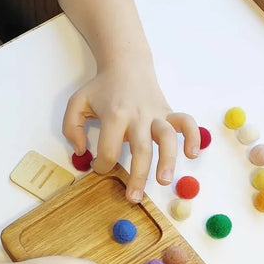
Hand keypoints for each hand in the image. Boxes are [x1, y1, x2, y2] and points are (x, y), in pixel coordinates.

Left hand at [62, 62, 199, 202]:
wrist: (126, 65)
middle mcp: (138, 115)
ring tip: (164, 181)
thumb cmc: (101, 88)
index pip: (109, 149)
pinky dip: (193, 136)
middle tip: (133, 198)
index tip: (100, 168)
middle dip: (137, 176)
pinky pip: (186, 123)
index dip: (102, 165)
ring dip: (168, 160)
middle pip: (141, 149)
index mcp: (114, 115)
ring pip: (166, 138)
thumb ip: (71, 128)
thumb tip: (82, 152)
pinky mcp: (168, 112)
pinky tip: (192, 153)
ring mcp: (156, 114)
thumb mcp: (77, 103)